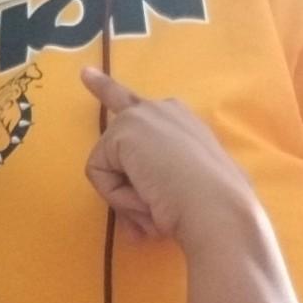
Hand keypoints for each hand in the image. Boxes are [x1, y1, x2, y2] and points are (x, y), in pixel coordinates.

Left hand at [80, 67, 257, 249]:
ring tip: (155, 201)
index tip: (89, 73)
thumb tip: (136, 231)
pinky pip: (100, 175)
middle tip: (85, 72)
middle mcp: (162, 109)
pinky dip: (117, 196)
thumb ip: (162, 192)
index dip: (112, 90)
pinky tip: (147, 195)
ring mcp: (140, 116)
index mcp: (183, 121)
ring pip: (108, 164)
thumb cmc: (212, 203)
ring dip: (124, 194)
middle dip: (101, 91)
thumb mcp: (188, 188)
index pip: (141, 104)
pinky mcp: (122, 132)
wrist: (217, 206)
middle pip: (115, 103)